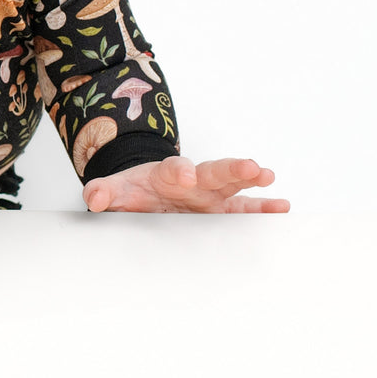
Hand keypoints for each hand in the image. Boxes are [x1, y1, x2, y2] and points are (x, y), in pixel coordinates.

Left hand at [83, 156, 289, 213]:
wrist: (147, 193)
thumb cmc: (134, 190)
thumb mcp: (115, 190)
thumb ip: (103, 192)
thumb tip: (94, 198)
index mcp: (166, 173)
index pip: (174, 168)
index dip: (180, 170)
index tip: (187, 174)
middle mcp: (194, 181)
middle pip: (214, 170)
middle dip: (232, 168)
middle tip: (251, 166)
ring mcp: (211, 195)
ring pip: (234, 186)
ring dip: (252, 183)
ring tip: (270, 177)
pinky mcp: (221, 211)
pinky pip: (244, 209)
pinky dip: (262, 208)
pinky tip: (281, 207)